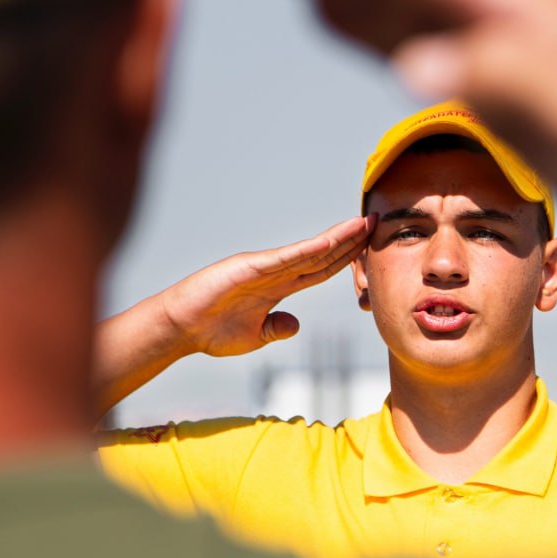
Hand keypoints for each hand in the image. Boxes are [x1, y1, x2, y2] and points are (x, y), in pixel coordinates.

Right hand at [161, 214, 373, 356]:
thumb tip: (295, 325)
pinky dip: (308, 250)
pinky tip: (330, 242)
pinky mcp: (249, 267)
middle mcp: (275, 272)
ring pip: (308, 251)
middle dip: (350, 241)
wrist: (180, 328)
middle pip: (321, 255)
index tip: (369, 247)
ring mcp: (263, 267)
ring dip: (337, 238)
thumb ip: (276, 328)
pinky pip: (285, 258)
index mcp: (278, 287)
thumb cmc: (211, 331)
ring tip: (362, 223)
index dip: (347, 259)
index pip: (321, 270)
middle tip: (376, 222)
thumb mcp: (255, 335)